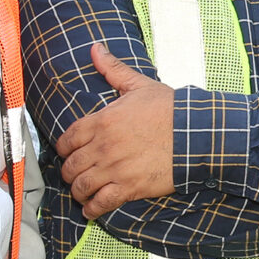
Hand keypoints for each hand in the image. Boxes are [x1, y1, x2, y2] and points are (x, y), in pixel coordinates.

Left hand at [56, 45, 174, 217]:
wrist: (195, 134)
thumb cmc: (170, 110)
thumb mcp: (139, 85)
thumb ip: (113, 69)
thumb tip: (95, 49)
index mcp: (102, 121)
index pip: (67, 139)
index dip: (63, 148)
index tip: (67, 152)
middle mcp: (102, 147)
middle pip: (71, 165)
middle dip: (69, 171)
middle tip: (74, 173)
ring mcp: (114, 169)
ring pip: (81, 186)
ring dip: (78, 191)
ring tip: (81, 192)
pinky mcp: (129, 188)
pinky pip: (101, 203)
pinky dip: (93, 209)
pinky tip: (92, 209)